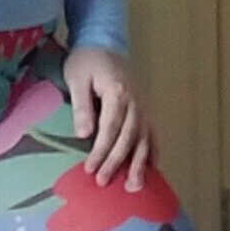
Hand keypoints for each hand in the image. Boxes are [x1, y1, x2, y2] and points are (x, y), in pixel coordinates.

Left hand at [64, 46, 159, 189]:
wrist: (103, 43)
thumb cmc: (86, 62)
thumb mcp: (76, 78)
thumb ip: (81, 106)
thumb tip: (84, 135)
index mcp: (118, 91)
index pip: (110, 128)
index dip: (101, 151)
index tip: (90, 170)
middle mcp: (135, 101)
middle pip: (128, 137)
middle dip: (117, 162)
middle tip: (104, 182)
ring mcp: (143, 106)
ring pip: (144, 139)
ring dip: (140, 164)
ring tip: (134, 187)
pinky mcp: (144, 110)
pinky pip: (152, 134)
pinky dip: (153, 153)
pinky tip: (152, 170)